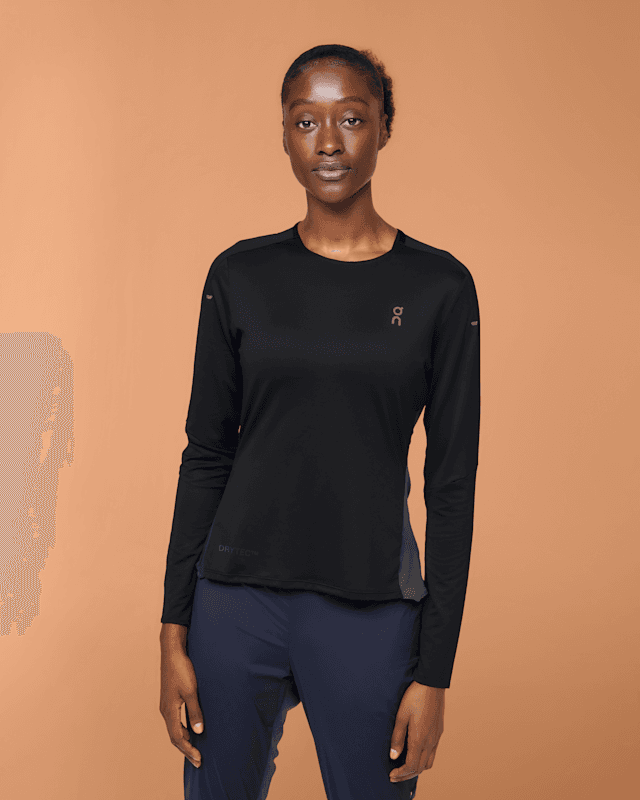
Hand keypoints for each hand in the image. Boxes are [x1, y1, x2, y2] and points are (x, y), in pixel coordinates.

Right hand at [159, 638, 204, 768]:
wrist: (172, 652)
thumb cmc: (182, 670)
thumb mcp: (191, 691)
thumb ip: (195, 712)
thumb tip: (199, 732)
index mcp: (169, 711)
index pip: (178, 738)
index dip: (188, 750)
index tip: (199, 760)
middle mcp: (165, 710)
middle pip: (175, 736)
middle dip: (186, 749)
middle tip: (198, 761)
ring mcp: (166, 705)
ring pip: (174, 728)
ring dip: (184, 740)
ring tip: (195, 749)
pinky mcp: (170, 699)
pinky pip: (175, 720)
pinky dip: (182, 729)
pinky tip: (191, 729)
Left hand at [389, 681, 444, 782]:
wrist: (432, 684)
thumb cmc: (414, 697)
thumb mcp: (401, 715)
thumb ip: (397, 737)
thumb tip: (394, 756)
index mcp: (419, 739)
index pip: (411, 766)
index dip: (400, 774)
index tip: (391, 775)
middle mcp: (430, 742)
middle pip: (420, 768)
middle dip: (407, 775)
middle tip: (395, 775)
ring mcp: (436, 737)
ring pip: (428, 762)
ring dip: (416, 769)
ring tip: (405, 767)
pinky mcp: (439, 731)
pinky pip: (433, 753)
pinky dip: (423, 760)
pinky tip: (415, 753)